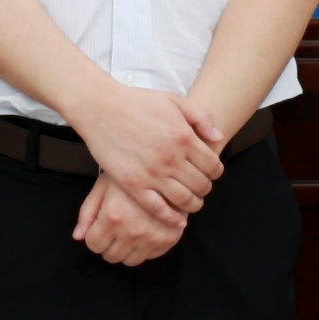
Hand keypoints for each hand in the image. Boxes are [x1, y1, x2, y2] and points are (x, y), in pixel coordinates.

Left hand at [68, 175, 188, 267]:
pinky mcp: (168, 240)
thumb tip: (78, 236)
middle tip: (114, 229)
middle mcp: (133, 231)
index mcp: (113, 217)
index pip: (94, 245)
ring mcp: (152, 238)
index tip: (99, 227)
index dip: (94, 236)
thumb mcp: (103, 187)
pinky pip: (149, 257)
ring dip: (125, 250)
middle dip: (108, 244)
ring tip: (128, 231)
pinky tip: (144, 231)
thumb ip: (87, 212)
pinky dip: (144, 248)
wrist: (167, 171)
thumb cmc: (131, 176)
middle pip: (111, 256)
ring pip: (130, 261)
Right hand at [78, 79, 226, 214]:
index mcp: (184, 137)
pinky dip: (172, 218)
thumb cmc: (137, 102)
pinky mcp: (133, 184)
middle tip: (201, 188)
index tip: (211, 173)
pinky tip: (178, 219)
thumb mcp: (174, 100)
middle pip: (201, 185)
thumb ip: (201, 116)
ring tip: (192, 202)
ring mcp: (152, 173)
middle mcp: (171, 158)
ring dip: (193, 204)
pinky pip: (158, 209)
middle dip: (205, 188)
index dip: (216, 172)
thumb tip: (218, 137)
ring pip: (184, 200)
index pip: (213, 165)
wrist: (101, 108)